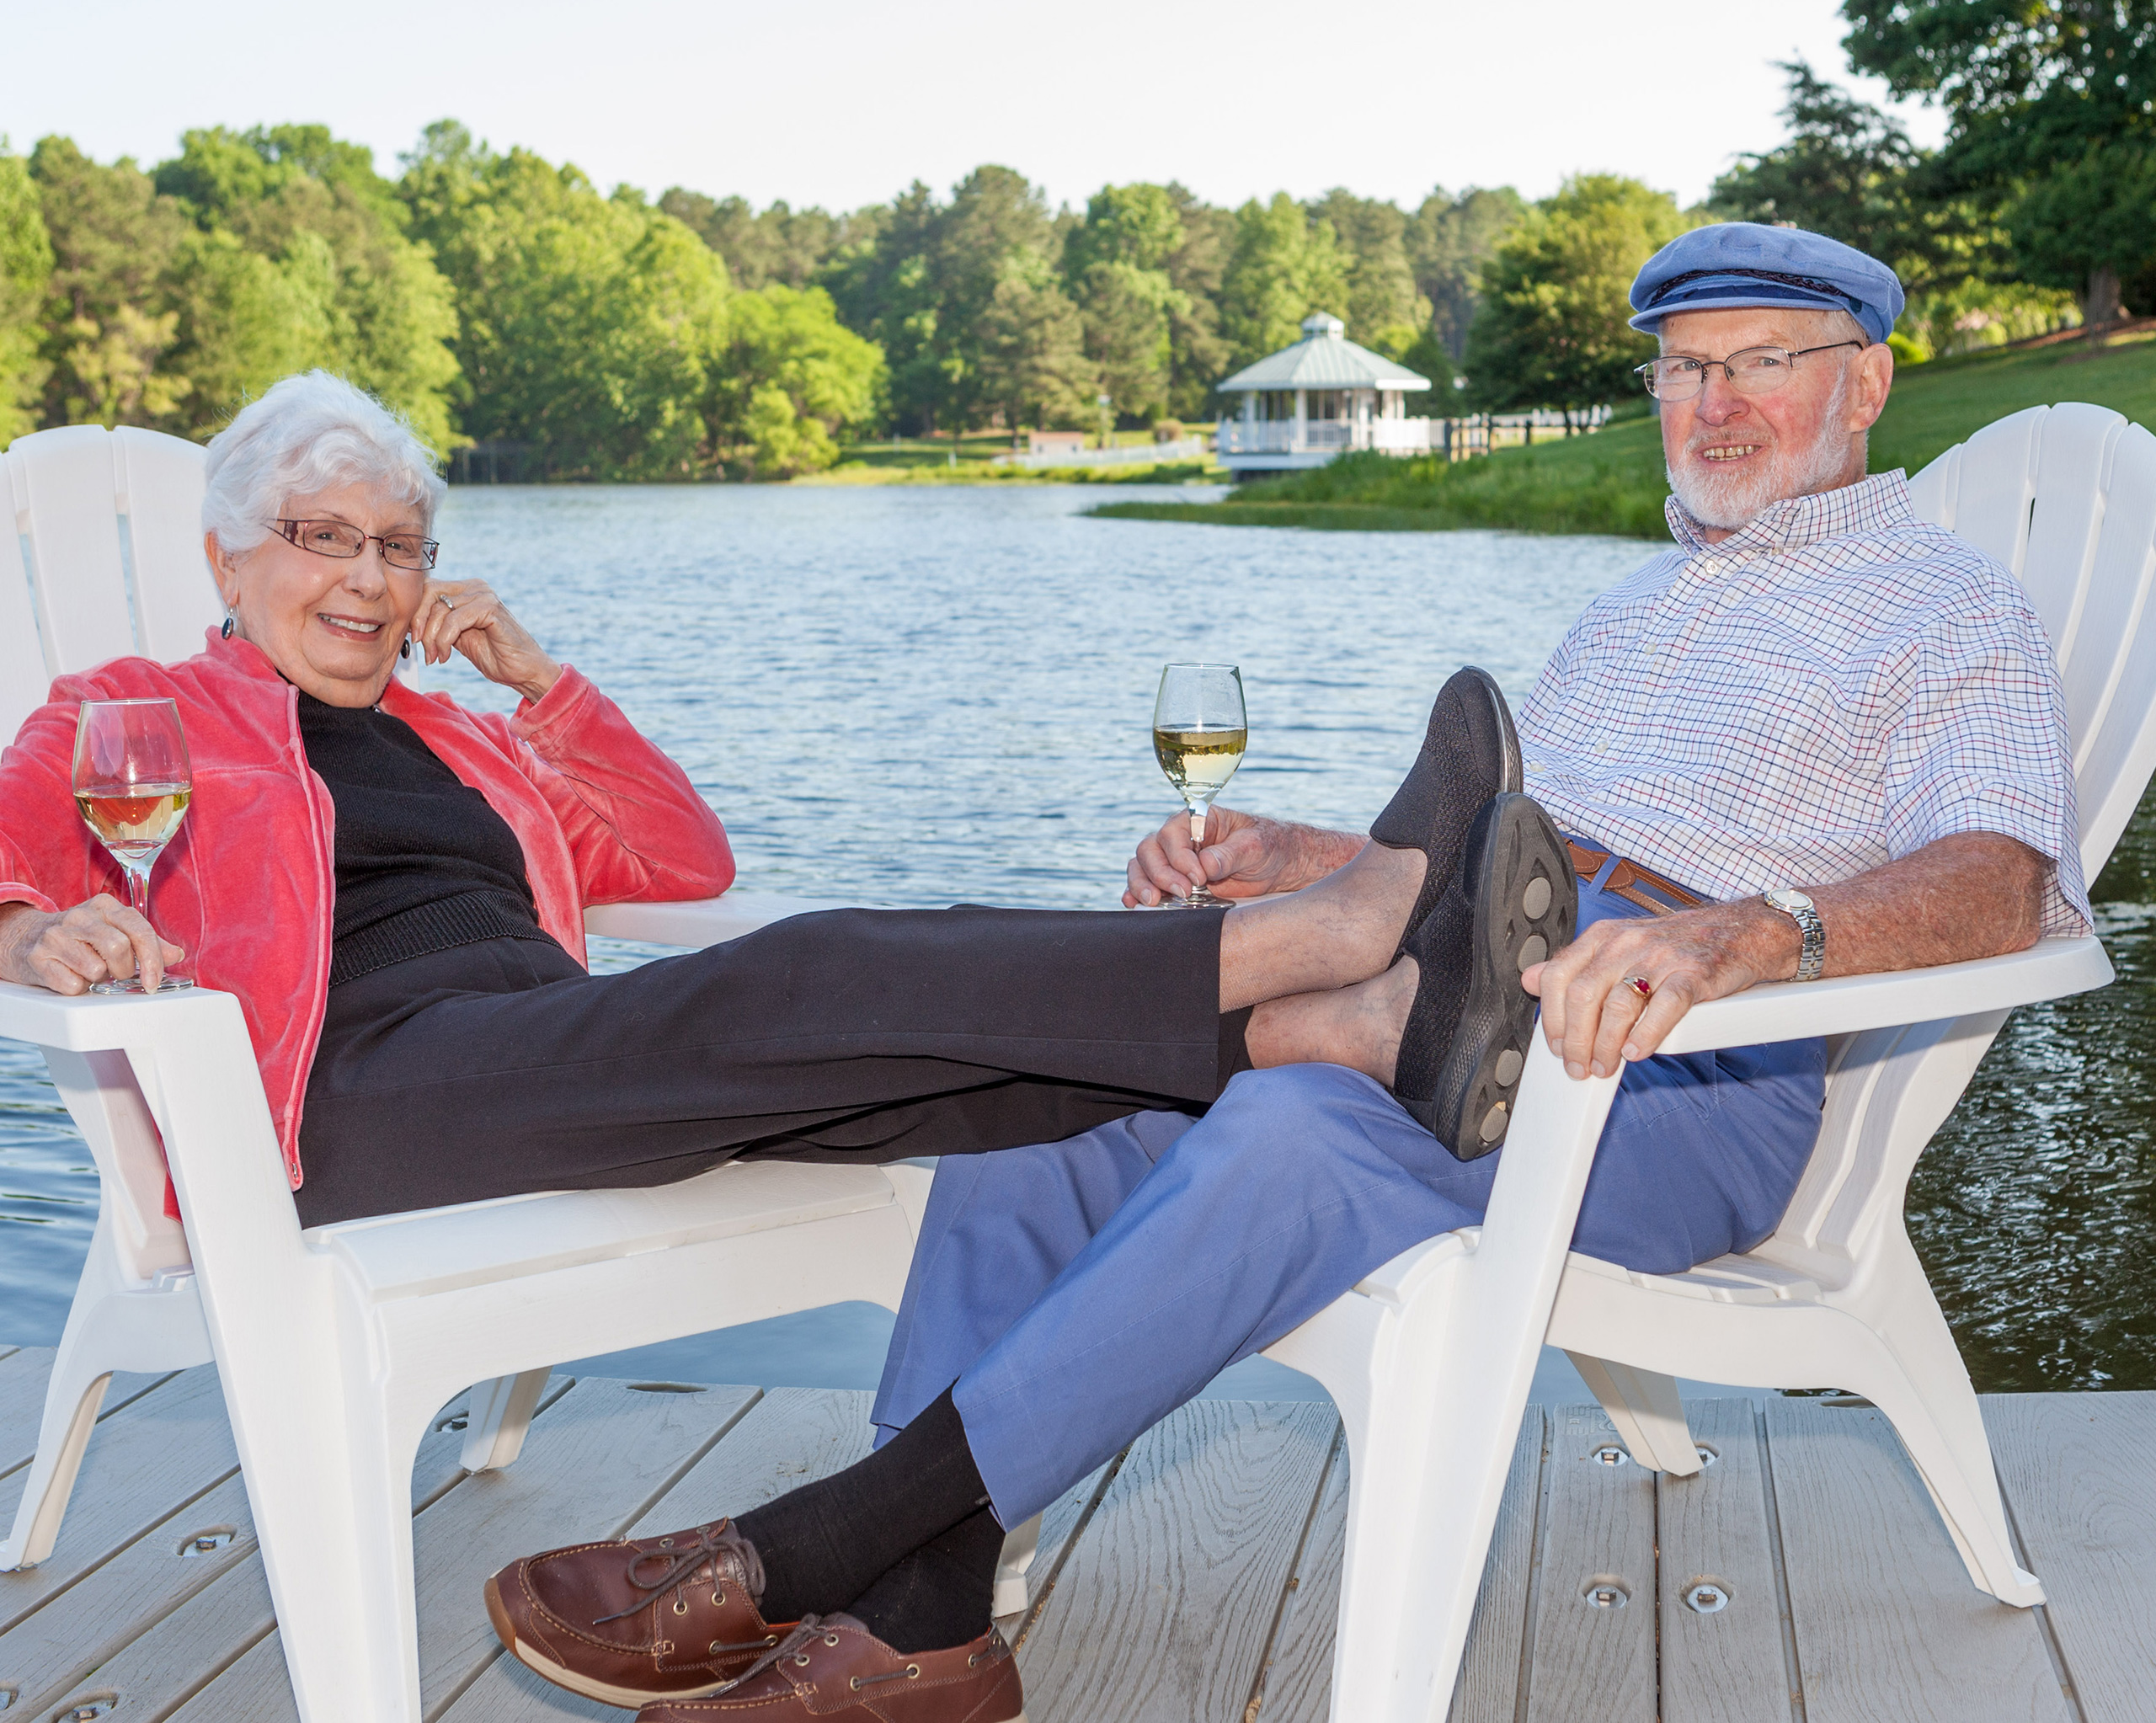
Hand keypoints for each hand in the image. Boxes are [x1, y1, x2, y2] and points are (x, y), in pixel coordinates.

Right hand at [0, 897, 184, 994]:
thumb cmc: (79, 938)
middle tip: (115, 973)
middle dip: (123, 970)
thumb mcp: (113, 930)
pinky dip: (77, 987)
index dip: (152, 959)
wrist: (25, 938)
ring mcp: (56, 936)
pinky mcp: (38, 958)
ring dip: (98, 978)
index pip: (139, 930)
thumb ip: (146, 942)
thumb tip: (176, 954)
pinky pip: (72, 985)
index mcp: (105, 906)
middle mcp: (80, 916)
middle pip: (119, 948)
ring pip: (96, 969)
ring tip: (89, 970)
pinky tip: (70, 975)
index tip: (154, 981)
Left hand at [409, 580, 560, 702]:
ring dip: (432, 638)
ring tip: (437, 657)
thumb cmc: (496, 656)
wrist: (525, 671)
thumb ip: (440, 623)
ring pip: (440, 609)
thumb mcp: (458, 637)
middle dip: (420, 623)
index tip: (414, 639)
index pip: (428, 589)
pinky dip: (444, 640)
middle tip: (423, 648)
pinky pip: (454, 620)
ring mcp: (484, 595)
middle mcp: (475, 587)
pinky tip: (446, 656)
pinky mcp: (491, 609)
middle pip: (429, 592)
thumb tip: (411, 622)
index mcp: (467, 590)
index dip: (415, 613)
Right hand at [1123, 806, 1356, 906]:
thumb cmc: (1269, 847)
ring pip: (1141, 866)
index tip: (1198, 878)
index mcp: (1198, 820)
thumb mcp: (1256, 846)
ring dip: (1142, 884)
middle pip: (1149, 849)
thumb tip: (1205, 864)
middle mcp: (1180, 837)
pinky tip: (1132, 904)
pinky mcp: (1174, 882)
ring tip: (1153, 903)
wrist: (1279, 866)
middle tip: (1182, 894)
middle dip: (1159, 874)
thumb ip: (1231, 853)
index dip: (1179, 857)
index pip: (1172, 834)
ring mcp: (1174, 860)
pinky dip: (1135, 892)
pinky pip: (1146, 883)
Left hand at [1521, 898, 1795, 1078]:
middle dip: (1575, 1040)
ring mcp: (1662, 957)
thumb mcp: (1620, 945)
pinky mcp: (1695, 974)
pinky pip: (1664, 1006)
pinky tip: (1636, 1051)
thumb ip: (1576, 964)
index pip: (1558, 976)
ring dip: (1605, 1045)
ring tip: (1606, 1065)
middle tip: (1579, 1067)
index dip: (1552, 1018)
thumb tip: (1529, 979)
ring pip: (1618, 1004)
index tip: (1558, 1046)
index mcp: (1604, 937)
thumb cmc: (1681, 945)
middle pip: (1583, 994)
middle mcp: (1628, 943)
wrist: (1745, 932)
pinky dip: (1645, 1034)